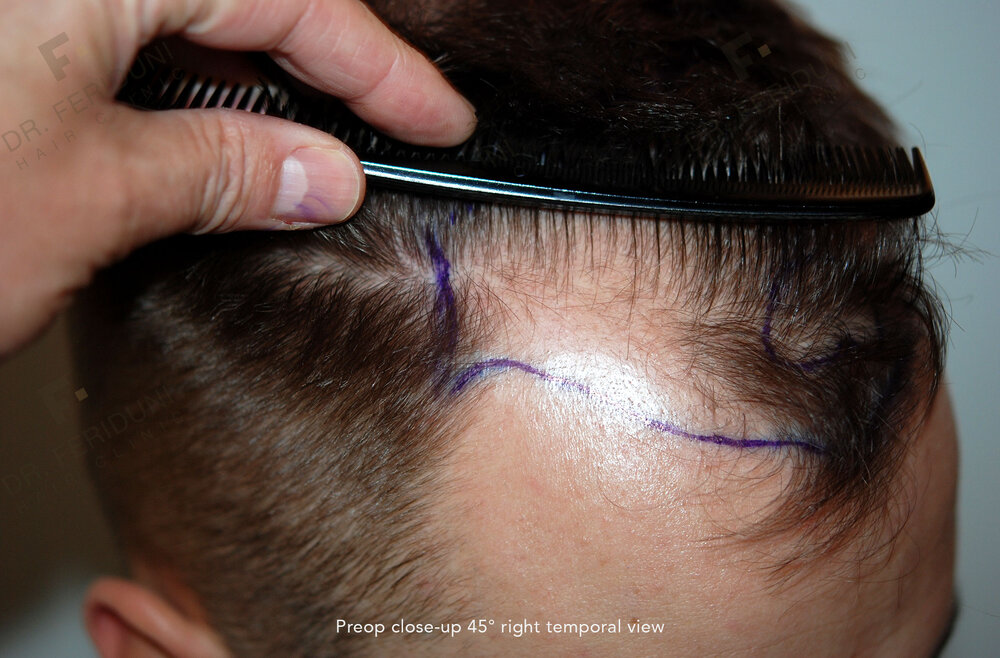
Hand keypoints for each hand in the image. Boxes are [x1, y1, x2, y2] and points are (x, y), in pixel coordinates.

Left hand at [0, 0, 476, 355]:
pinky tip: (211, 139)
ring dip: (253, 79)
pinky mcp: (7, 51)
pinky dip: (180, 88)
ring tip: (315, 145)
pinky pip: (120, 42)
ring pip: (181, 21)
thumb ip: (220, 168)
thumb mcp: (94, 192)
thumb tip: (323, 175)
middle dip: (326, 65)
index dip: (380, 67)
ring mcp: (27, 13)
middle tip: (393, 125)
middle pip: (241, 0)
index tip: (438, 120)